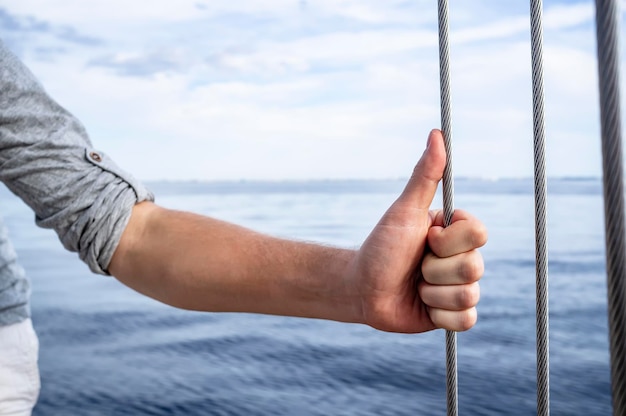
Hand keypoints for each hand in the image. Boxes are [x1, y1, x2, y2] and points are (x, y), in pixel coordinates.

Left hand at [348, 130, 486, 332]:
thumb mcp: (404, 211)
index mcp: (456, 234)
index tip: (426, 238)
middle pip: (474, 267)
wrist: (361, 288)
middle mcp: (463, 260)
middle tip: (415, 265)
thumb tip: (436, 133)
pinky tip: (421, 304)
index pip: (479, 234)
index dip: (448, 240)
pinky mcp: (452, 315)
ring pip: (468, 295)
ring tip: (415, 285)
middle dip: (434, 268)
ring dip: (432, 292)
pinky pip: (464, 321)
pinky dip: (437, 314)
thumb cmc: (381, 246)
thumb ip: (424, 176)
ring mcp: (459, 289)